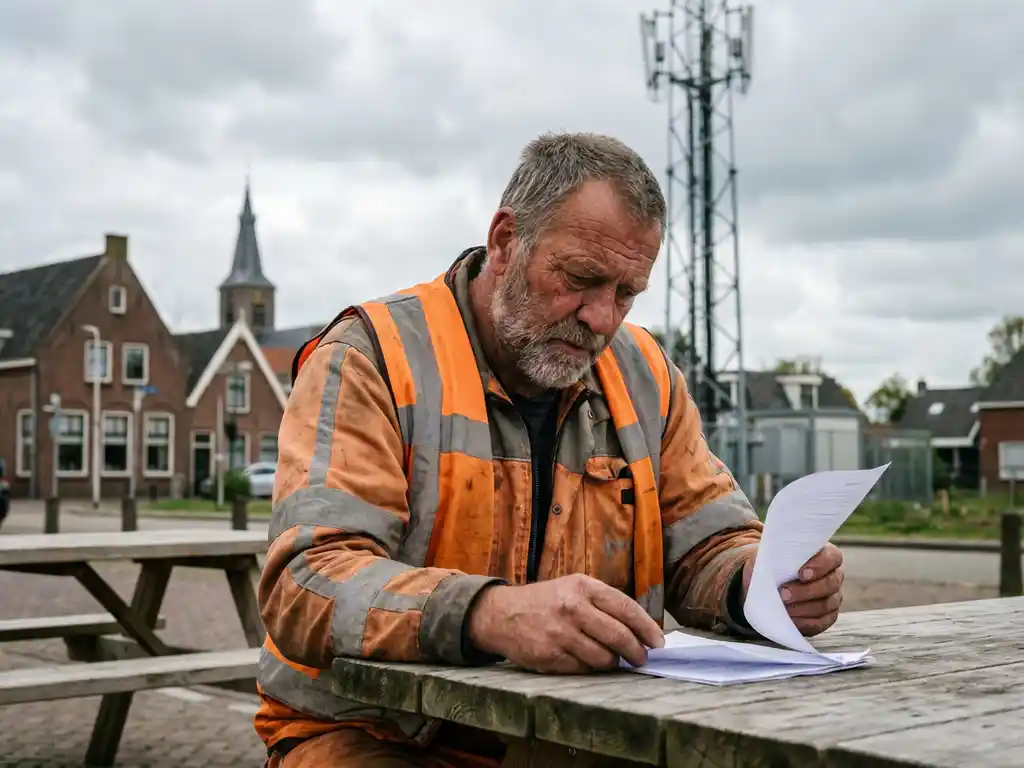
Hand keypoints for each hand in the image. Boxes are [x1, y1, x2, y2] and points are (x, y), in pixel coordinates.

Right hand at [466, 573, 664, 673]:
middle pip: (619, 636)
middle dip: (636, 652)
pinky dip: (589, 667)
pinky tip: (584, 659)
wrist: (502, 613)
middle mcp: (573, 607)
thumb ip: (604, 604)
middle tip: (641, 659)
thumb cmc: (546, 601)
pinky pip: (583, 668)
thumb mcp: (573, 588)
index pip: (626, 608)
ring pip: (603, 657)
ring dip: (612, 662)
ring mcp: (560, 632)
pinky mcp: (549, 654)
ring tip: (609, 659)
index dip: (647, 628)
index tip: (658, 642)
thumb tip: (641, 629)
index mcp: (583, 587)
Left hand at [742, 542, 843, 636]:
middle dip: (806, 591)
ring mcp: (833, 598)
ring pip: (825, 605)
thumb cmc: (769, 564)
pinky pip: (820, 622)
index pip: (832, 558)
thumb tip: (769, 560)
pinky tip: (790, 619)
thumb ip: (774, 553)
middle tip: (783, 593)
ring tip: (784, 607)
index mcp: (825, 555)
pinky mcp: (826, 617)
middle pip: (830, 585)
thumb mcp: (768, 554)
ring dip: (803, 608)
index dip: (820, 566)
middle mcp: (834, 576)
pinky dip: (805, 622)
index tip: (801, 573)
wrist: (765, 584)